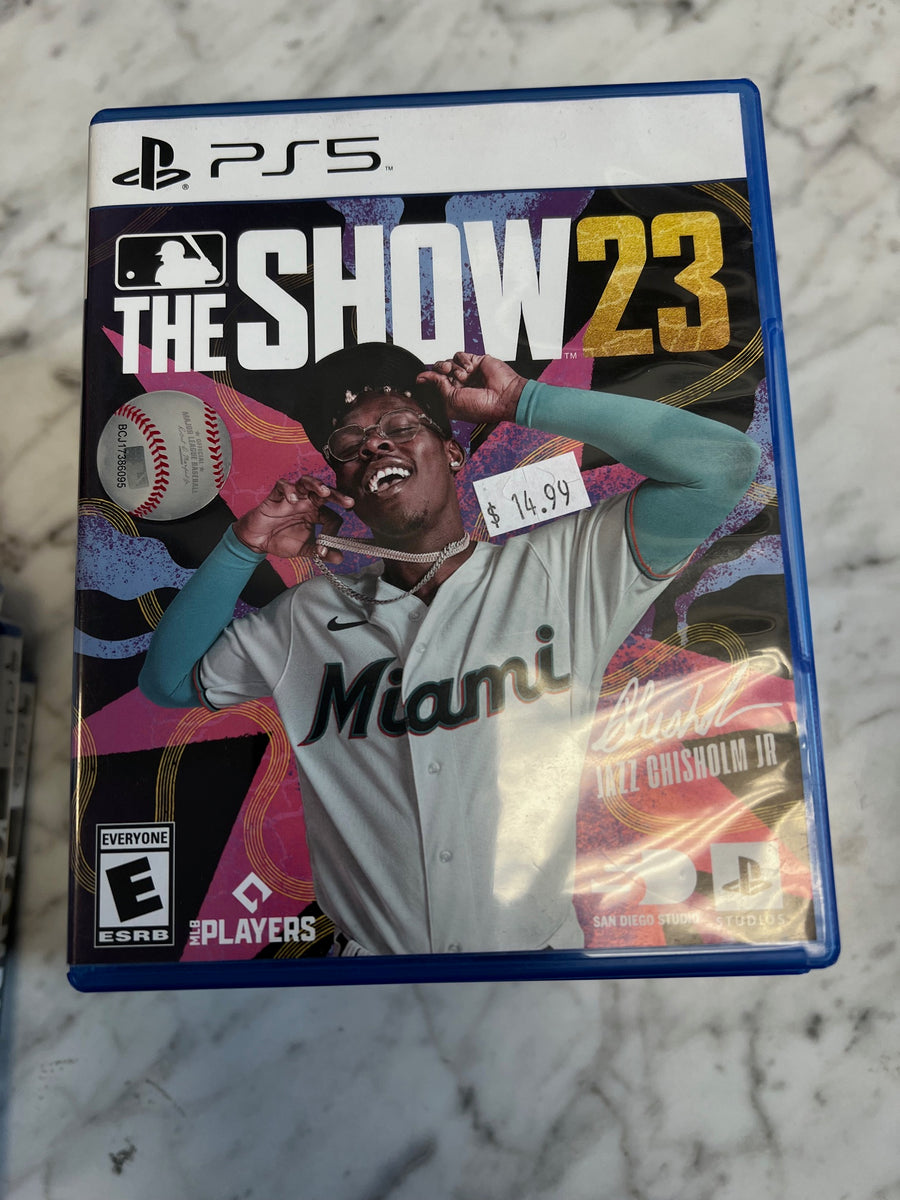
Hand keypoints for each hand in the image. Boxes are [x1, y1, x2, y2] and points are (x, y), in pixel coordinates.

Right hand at [233, 475, 353, 560]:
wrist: (258, 540)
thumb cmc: (282, 540)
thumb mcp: (304, 549)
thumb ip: (320, 552)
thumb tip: (340, 558)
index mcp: (317, 514)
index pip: (333, 516)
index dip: (333, 530)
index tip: (327, 546)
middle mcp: (308, 502)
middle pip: (326, 492)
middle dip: (338, 496)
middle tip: (349, 502)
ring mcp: (293, 496)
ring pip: (306, 481)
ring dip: (316, 484)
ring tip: (324, 492)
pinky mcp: (276, 495)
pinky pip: (283, 485)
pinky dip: (288, 490)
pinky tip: (291, 500)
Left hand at [418, 352, 526, 425]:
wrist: (504, 397)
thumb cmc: (483, 406)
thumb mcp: (452, 400)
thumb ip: (436, 386)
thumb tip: (421, 378)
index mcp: (452, 398)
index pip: (434, 384)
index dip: (428, 380)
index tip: (420, 379)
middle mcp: (459, 385)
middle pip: (439, 371)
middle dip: (441, 371)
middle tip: (448, 374)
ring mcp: (467, 373)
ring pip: (448, 362)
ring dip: (453, 367)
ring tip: (463, 375)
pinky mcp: (475, 362)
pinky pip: (459, 355)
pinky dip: (462, 360)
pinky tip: (471, 369)